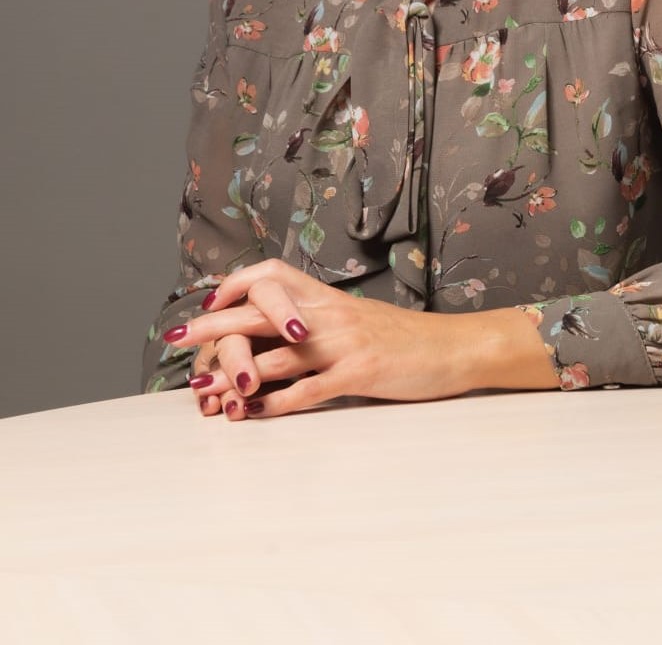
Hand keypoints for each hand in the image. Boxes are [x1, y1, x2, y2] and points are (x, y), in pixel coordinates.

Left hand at [165, 258, 556, 418]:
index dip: (235, 286)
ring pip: (276, 357)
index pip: (271, 277)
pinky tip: (253, 415)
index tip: (207, 303)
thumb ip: (317, 321)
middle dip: (212, 328)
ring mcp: (344, 343)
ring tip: (204, 394)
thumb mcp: (356, 319)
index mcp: (327, 298)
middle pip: (259, 314)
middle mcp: (329, 314)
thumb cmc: (402, 338)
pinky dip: (277, 404)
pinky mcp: (360, 372)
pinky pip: (310, 389)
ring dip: (236, 377)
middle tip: (175, 338)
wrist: (453, 346)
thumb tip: (277, 333)